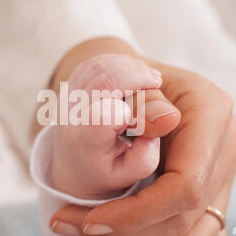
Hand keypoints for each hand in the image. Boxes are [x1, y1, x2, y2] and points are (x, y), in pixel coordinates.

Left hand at [50, 58, 235, 235]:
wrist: (135, 89)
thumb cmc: (123, 82)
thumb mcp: (122, 80)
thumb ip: (140, 101)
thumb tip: (163, 122)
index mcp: (211, 111)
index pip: (184, 185)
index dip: (137, 214)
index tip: (90, 223)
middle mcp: (225, 146)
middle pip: (186, 220)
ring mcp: (223, 174)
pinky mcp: (212, 196)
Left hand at [51, 54, 179, 198]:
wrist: (76, 166)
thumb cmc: (107, 170)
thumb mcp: (131, 173)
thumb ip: (147, 152)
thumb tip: (168, 117)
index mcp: (86, 144)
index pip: (101, 117)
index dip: (129, 106)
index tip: (149, 106)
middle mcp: (71, 117)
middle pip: (103, 80)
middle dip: (136, 75)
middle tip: (156, 81)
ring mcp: (67, 98)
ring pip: (98, 67)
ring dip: (127, 66)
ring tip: (147, 78)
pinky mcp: (71, 85)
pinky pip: (94, 63)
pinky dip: (117, 62)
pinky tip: (132, 73)